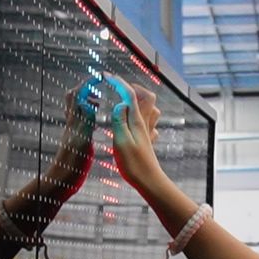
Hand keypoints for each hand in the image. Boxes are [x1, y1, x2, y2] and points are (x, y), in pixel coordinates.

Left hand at [48, 84, 97, 195]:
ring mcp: (73, 131)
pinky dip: (89, 113)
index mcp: (74, 122)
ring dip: (86, 99)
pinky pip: (81, 119)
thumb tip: (86, 102)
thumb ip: (85, 121)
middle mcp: (72, 124)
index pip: (78, 95)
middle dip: (85, 88)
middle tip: (98, 85)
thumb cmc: (72, 165)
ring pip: (77, 108)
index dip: (88, 83)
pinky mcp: (76, 138)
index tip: (99, 76)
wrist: (63, 181)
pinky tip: (97, 117)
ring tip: (99, 99)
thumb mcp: (81, 141)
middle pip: (73, 98)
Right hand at [105, 74, 163, 188]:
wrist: (149, 182)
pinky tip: (136, 122)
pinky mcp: (148, 141)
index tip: (106, 76)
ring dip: (140, 100)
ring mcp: (148, 132)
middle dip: (133, 87)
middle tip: (118, 87)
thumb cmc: (133, 165)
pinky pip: (150, 122)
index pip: (130, 94)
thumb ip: (119, 120)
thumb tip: (120, 103)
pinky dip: (143, 116)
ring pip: (151, 108)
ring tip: (127, 101)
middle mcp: (144, 124)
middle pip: (146, 96)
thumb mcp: (121, 142)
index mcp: (136, 121)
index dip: (118, 83)